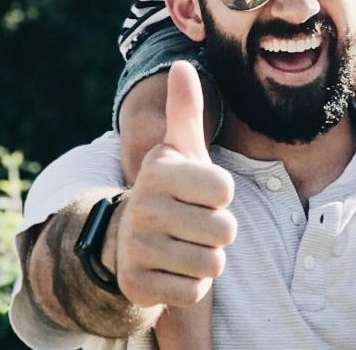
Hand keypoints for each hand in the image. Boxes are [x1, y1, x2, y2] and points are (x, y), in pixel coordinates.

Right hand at [111, 62, 236, 308]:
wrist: (130, 240)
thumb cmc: (171, 190)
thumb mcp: (179, 149)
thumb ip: (186, 110)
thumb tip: (182, 63)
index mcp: (159, 171)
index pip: (225, 190)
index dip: (221, 196)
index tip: (200, 194)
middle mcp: (143, 207)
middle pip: (224, 230)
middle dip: (218, 231)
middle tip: (194, 224)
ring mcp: (137, 248)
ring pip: (212, 264)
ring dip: (207, 259)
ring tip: (185, 245)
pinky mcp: (138, 285)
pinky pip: (195, 292)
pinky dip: (191, 285)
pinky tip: (173, 269)